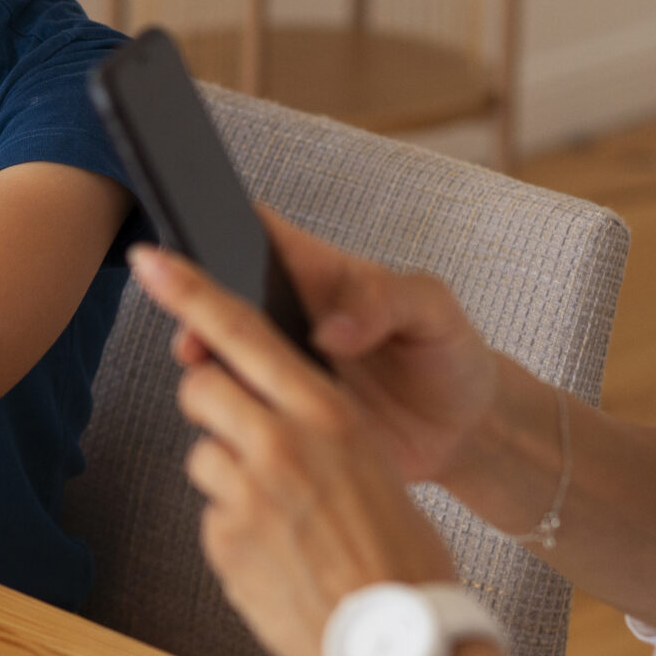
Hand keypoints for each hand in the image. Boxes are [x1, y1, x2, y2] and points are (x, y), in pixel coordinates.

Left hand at [131, 244, 457, 655]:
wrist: (405, 646)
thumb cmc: (404, 554)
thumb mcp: (375, 463)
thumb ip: (318, 425)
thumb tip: (271, 405)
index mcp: (326, 414)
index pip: (243, 333)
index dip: (190, 291)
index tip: (150, 262)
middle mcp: (281, 445)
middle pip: (202, 387)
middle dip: (213, 401)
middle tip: (246, 433)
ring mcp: (247, 497)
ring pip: (202, 455)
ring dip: (230, 476)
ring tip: (285, 518)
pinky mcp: (225, 545)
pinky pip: (212, 517)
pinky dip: (237, 532)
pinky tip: (280, 558)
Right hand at [173, 211, 505, 492]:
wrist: (463, 431)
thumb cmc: (448, 353)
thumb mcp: (433, 310)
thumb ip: (388, 299)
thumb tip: (332, 330)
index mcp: (318, 274)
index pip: (256, 233)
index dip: (218, 223)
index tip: (191, 236)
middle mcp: (288, 321)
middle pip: (218, 300)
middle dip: (194, 310)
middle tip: (193, 334)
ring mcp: (282, 372)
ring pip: (218, 361)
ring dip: (206, 370)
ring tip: (209, 380)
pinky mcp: (285, 421)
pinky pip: (242, 418)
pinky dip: (230, 422)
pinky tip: (239, 429)